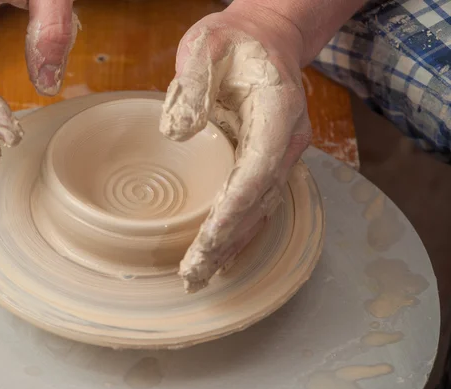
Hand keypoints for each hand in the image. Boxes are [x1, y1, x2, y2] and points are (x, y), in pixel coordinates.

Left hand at [161, 7, 310, 291]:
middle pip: (258, 203)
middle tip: (194, 276)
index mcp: (276, 113)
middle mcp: (285, 142)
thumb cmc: (235, 41)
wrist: (267, 38)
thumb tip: (176, 132)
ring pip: (259, 210)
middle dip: (226, 242)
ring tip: (202, 276)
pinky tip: (220, 253)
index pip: (255, 173)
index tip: (206, 242)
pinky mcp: (268, 161)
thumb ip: (192, 84)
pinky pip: (256, 203)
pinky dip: (238, 231)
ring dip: (232, 245)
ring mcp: (281, 154)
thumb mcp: (207, 45)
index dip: (232, 212)